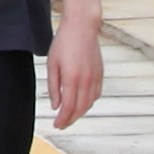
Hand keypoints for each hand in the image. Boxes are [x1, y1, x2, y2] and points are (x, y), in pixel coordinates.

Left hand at [45, 13, 104, 130]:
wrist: (82, 28)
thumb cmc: (63, 44)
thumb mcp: (52, 64)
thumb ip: (54, 87)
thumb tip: (56, 106)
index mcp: (72, 78)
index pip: (68, 107)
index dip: (62, 119)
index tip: (56, 125)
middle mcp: (86, 80)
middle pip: (80, 109)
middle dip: (71, 120)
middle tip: (61, 125)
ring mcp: (96, 77)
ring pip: (89, 103)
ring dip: (80, 112)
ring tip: (69, 116)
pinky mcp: (100, 74)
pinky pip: (96, 94)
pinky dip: (88, 103)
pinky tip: (81, 104)